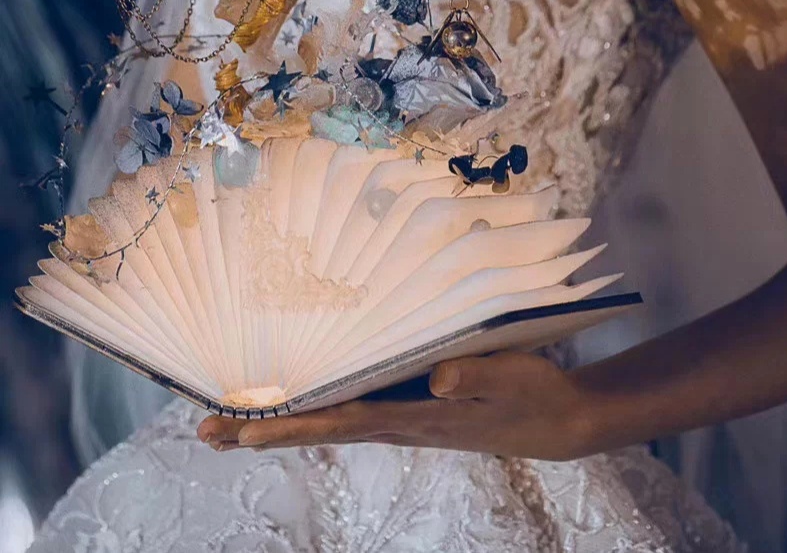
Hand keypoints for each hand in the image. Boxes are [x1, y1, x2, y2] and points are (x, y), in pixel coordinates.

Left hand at [197, 352, 591, 459]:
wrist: (554, 421)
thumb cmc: (533, 394)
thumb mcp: (512, 378)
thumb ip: (476, 378)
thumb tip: (436, 381)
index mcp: (415, 417)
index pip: (340, 422)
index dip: (291, 426)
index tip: (243, 431)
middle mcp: (399, 423)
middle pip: (320, 429)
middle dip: (265, 432)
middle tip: (208, 434)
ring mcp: (402, 420)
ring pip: (331, 423)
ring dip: (282, 425)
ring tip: (233, 427)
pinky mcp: (411, 412)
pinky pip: (351, 412)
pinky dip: (315, 412)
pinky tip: (302, 404)